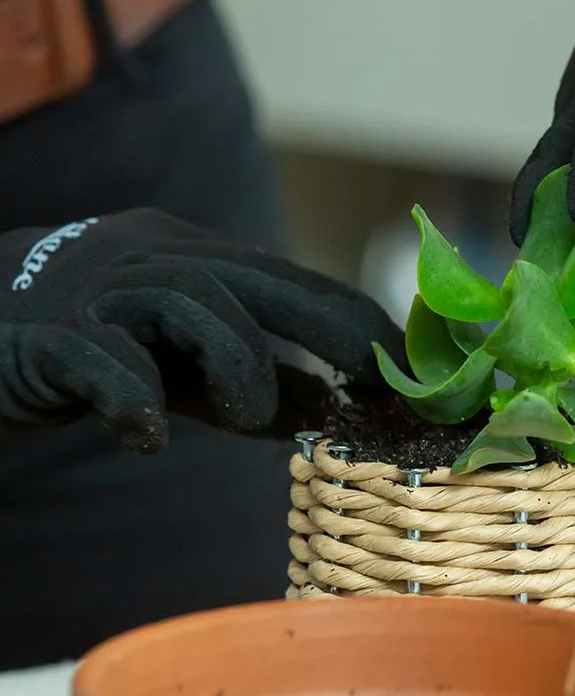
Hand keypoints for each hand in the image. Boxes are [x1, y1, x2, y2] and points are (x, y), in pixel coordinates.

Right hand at [0, 209, 403, 452]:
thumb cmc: (78, 344)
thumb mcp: (172, 364)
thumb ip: (237, 381)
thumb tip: (322, 410)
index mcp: (187, 257)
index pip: (289, 278)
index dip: (352, 321)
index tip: (407, 371)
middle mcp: (147, 257)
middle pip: (253, 277)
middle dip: (327, 327)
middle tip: (372, 383)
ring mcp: (94, 289)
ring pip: (188, 303)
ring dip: (236, 365)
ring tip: (249, 419)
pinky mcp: (45, 337)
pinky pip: (103, 358)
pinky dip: (134, 400)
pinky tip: (146, 439)